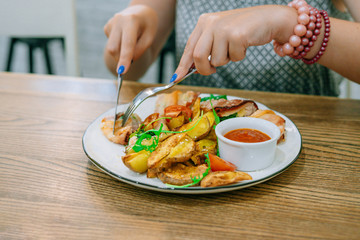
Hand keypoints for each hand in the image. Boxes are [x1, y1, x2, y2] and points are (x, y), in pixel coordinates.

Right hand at [104, 5, 157, 73]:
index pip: (127, 44)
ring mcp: (110, 23)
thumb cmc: (147, 25)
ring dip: (121, 52)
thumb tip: (127, 62)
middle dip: (121, 59)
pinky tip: (125, 37)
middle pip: (114, 48)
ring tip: (132, 41)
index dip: (124, 59)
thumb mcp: (150, 37)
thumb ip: (139, 50)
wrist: (140, 13)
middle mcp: (118, 20)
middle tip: (132, 60)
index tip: (122, 71)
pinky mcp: (107, 28)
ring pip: (112, 48)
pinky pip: (112, 44)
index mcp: (131, 21)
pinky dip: (120, 46)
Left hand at [173, 5, 296, 79]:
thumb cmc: (243, 29)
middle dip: (204, 69)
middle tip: (213, 70)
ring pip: (216, 60)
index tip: (176, 78)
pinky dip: (239, 56)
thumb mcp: (219, 35)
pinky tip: (244, 44)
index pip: (189, 47)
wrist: (268, 18)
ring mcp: (223, 28)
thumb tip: (191, 68)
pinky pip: (233, 58)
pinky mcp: (236, 35)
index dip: (182, 65)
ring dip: (227, 60)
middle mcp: (210, 23)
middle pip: (198, 56)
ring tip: (235, 47)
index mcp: (204, 22)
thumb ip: (206, 48)